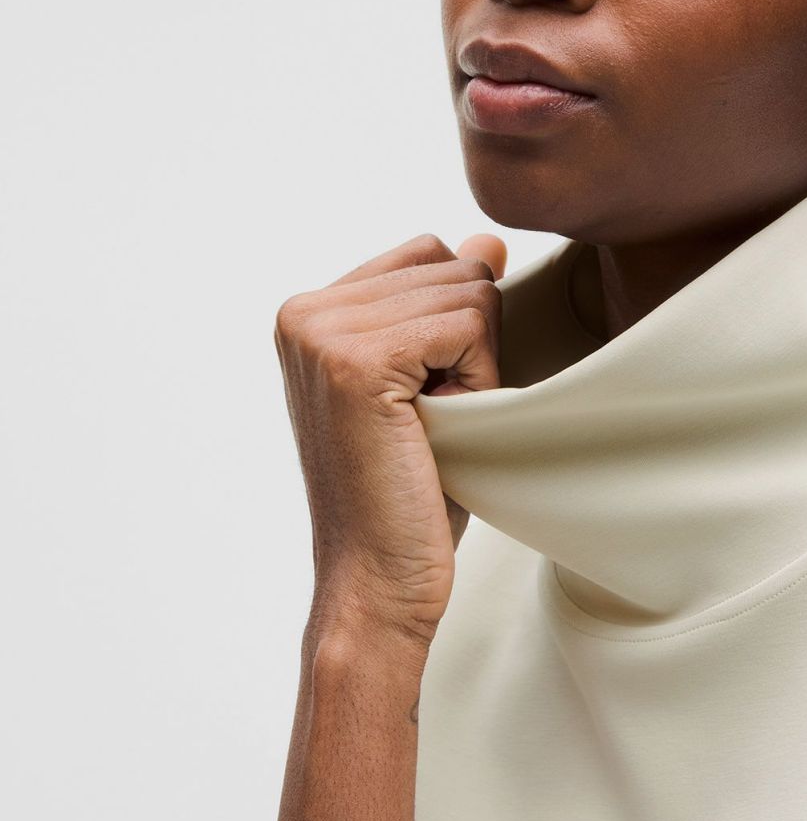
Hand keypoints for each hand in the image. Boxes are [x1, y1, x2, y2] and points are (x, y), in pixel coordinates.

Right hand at [273, 230, 507, 653]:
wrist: (377, 578)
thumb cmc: (410, 491)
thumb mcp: (433, 380)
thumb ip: (447, 304)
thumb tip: (488, 241)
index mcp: (311, 311)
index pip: (430, 254)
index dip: (455, 324)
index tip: (422, 396)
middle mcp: (304, 310)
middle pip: (453, 267)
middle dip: (470, 342)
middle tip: (430, 419)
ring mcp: (323, 332)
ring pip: (469, 292)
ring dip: (476, 364)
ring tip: (432, 426)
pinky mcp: (356, 360)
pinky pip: (469, 324)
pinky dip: (477, 377)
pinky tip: (440, 426)